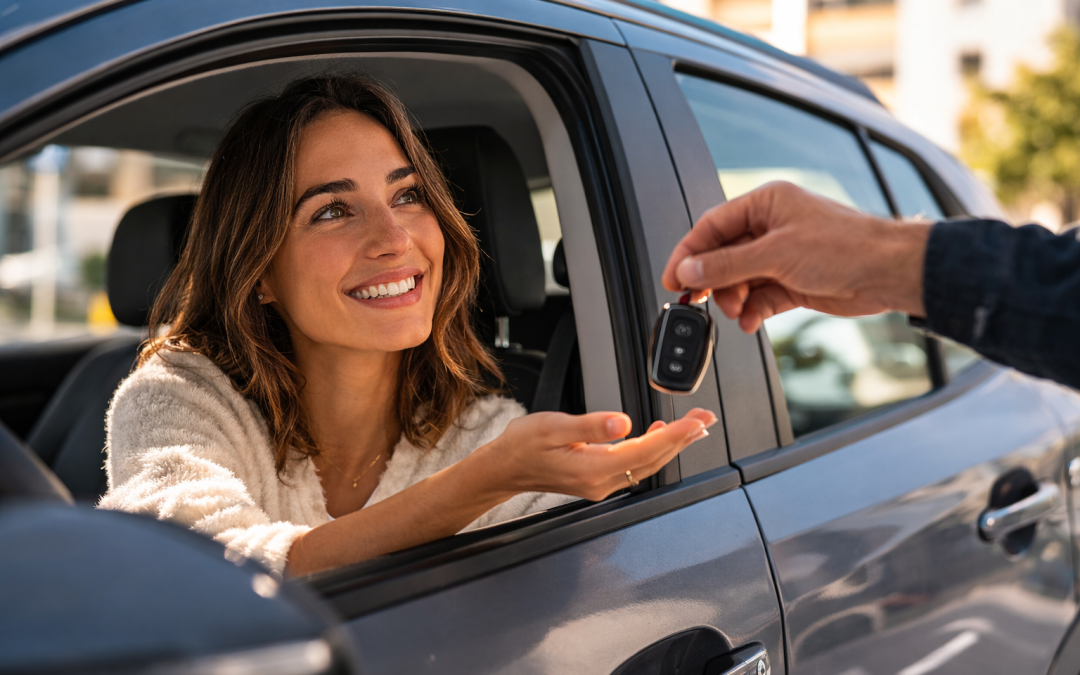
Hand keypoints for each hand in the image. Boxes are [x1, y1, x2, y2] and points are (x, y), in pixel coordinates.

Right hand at [481, 409, 717, 501]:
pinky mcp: (597, 479)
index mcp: (592, 468)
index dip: (673, 435)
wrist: (503, 468)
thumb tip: (623, 423)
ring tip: (693, 426)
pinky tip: (659, 434)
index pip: (644, 450)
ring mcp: (600, 483)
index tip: (695, 422)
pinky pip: (634, 465)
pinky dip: (652, 448)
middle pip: (652, 460)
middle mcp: (601, 481)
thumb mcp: (552, 427)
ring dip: (671, 444)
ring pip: (646, 463)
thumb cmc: (522, 446)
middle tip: (705, 419)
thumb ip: (591, 425)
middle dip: (682, 439)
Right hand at [660, 182, 930, 332]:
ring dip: (734, 299)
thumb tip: (689, 270)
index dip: (688, 254)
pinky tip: (752, 320)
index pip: (711, 227)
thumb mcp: (775, 254)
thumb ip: (726, 265)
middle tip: (699, 300)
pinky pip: (761, 296)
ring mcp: (783, 255)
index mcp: (765, 204)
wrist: (889, 272)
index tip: (672, 279)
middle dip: (713, 281)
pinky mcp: (794, 281)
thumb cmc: (845, 246)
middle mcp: (772, 227)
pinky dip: (754, 309)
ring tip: (738, 311)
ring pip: (741, 279)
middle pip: (724, 256)